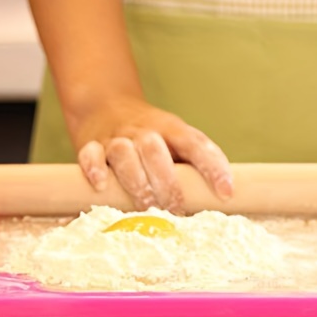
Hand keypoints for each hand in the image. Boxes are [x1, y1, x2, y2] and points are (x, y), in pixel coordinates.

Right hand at [74, 95, 232, 213]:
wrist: (105, 105)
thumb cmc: (152, 136)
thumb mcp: (176, 140)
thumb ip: (193, 165)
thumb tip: (220, 203)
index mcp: (172, 129)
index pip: (196, 145)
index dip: (213, 168)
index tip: (226, 193)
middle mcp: (145, 132)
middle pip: (156, 152)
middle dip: (167, 184)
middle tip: (177, 210)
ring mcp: (117, 138)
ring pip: (124, 154)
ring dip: (136, 183)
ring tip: (146, 207)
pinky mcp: (91, 145)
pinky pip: (90, 155)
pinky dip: (94, 169)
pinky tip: (102, 186)